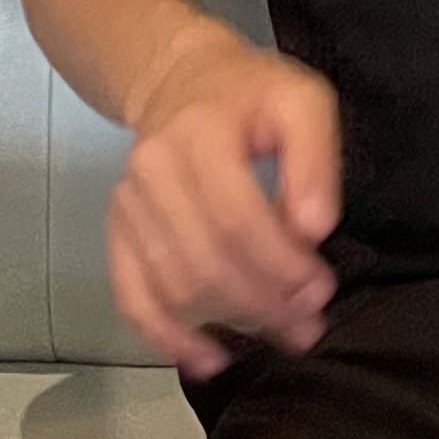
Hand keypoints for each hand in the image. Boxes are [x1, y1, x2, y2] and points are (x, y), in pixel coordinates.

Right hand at [108, 26, 342, 379]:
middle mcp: (153, 170)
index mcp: (200, 134)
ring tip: (277, 335)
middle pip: (206, 261)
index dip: (281, 266)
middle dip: (263, 305)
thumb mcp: (301, 101)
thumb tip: (315, 229)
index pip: (238, 219)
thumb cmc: (248, 94)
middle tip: (307, 324)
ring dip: (228, 324)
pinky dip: (165, 336)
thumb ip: (314, 160)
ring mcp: (129, 205)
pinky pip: (132, 296)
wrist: (180, 79)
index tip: (320, 289)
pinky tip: (203, 358)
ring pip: (174, 287)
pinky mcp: (118, 231)